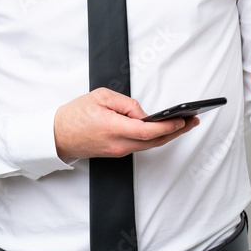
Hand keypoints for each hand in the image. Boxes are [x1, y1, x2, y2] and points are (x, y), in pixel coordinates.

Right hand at [54, 88, 199, 161]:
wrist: (57, 135)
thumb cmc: (75, 115)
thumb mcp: (101, 97)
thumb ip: (126, 104)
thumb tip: (143, 113)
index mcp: (113, 129)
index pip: (147, 131)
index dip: (168, 127)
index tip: (182, 120)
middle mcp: (118, 144)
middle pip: (154, 141)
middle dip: (176, 132)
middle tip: (193, 121)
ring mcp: (118, 151)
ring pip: (149, 145)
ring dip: (168, 136)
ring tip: (184, 124)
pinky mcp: (117, 153)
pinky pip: (141, 146)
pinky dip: (155, 138)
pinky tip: (164, 130)